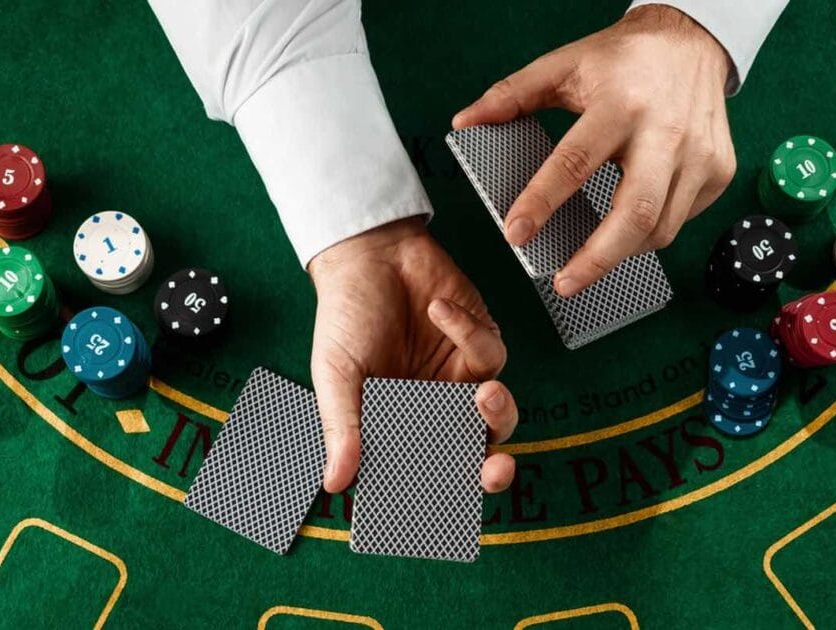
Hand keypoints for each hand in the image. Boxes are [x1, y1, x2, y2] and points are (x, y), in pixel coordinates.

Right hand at [308, 217, 517, 493]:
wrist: (370, 255)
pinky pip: (490, 354)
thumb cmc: (345, 317)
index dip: (445, 494)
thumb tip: (335, 483)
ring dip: (499, 412)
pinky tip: (437, 311)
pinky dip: (467, 334)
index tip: (451, 504)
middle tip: (495, 470)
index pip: (429, 472)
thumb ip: (343, 427)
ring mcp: (461, 379)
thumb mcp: (337, 376)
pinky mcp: (481, 343)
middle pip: (475, 455)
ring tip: (485, 393)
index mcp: (400, 426)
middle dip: (492, 470)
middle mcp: (436, 410)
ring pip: (500, 414)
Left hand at [453, 4, 736, 296]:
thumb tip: (465, 122)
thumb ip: (511, 95)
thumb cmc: (623, 59)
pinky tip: (627, 230)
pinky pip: (681, 218)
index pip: (575, 163)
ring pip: (661, 227)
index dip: (542, 203)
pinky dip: (651, 233)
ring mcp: (699, 155)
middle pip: (634, 214)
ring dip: (621, 253)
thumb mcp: (564, 66)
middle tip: (563, 282)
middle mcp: (666, 132)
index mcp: (620, 104)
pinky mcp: (719, 171)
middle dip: (596, 259)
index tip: (516, 234)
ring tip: (589, 262)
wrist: (692, 41)